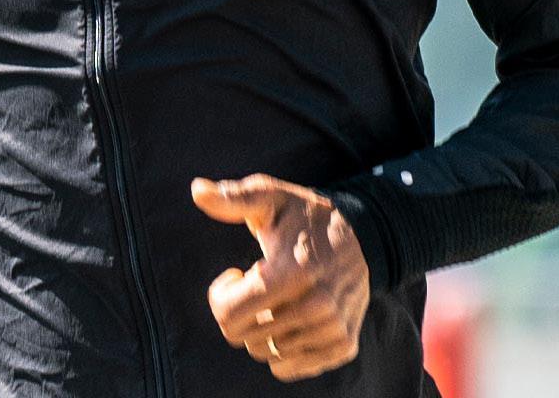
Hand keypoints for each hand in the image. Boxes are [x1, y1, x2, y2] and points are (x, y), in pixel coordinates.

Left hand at [191, 174, 369, 382]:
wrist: (362, 235)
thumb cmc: (304, 215)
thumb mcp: (270, 197)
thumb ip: (232, 198)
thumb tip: (197, 190)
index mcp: (292, 273)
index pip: (229, 316)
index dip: (220, 296)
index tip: (236, 274)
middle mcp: (317, 307)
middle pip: (245, 339)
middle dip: (243, 312)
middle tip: (261, 283)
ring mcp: (332, 329)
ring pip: (266, 354)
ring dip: (264, 328)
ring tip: (281, 296)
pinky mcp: (343, 346)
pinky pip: (289, 368)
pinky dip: (283, 347)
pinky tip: (294, 315)